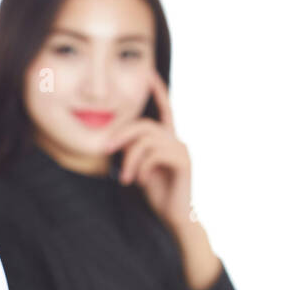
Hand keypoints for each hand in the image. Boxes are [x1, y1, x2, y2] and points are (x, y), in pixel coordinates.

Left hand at [105, 71, 192, 232]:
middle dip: (121, 135)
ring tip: (124, 178)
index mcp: (166, 139)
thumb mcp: (137, 167)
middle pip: (144, 125)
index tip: (148, 72)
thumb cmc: (155, 192)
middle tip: (105, 149)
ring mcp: (182, 150)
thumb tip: (113, 139)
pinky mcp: (184, 162)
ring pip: (147, 140)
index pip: (163, 108)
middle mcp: (176, 139)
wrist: (173, 216)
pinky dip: (141, 167)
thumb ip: (131, 150)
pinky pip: (155, 154)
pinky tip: (138, 181)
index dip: (157, 90)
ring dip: (129, 159)